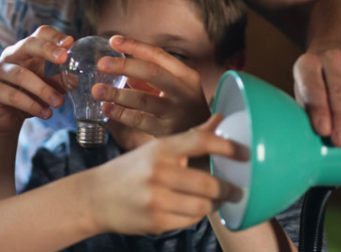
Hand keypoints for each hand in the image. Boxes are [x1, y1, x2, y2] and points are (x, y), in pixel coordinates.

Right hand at [0, 26, 72, 135]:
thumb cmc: (26, 95)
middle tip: (63, 58)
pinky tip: (45, 113)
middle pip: (28, 44)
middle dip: (47, 49)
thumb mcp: (46, 87)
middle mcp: (11, 56)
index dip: (55, 36)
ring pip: (21, 75)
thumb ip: (59, 82)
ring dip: (43, 89)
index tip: (71, 43)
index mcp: (27, 50)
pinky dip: (32, 105)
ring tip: (59, 102)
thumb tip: (75, 80)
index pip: (41, 34)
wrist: (2, 118)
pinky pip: (13, 96)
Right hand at [88, 115, 243, 235]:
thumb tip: (220, 119)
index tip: (245, 153)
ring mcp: (157, 198)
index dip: (227, 147)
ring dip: (213, 204)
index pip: (200, 142)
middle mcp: (159, 171)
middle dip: (228, 188)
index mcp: (160, 148)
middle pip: (209, 183)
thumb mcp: (156, 148)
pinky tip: (191, 208)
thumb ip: (190, 137)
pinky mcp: (157, 221)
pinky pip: (190, 221)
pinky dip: (196, 215)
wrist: (95, 197)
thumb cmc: (130, 169)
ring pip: (203, 206)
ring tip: (215, 200)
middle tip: (236, 188)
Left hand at [92, 35, 210, 148]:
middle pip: (152, 73)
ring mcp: (176, 112)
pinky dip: (121, 113)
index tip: (113, 41)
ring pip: (144, 99)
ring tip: (97, 90)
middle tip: (101, 64)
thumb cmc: (181, 107)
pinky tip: (106, 108)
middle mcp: (184, 91)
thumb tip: (117, 65)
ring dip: (117, 93)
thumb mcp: (173, 87)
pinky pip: (140, 120)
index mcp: (185, 74)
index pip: (158, 55)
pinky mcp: (168, 131)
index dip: (134, 46)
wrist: (206, 140)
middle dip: (125, 66)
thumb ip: (148, 76)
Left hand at [294, 45, 340, 146]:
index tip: (323, 130)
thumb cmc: (314, 84)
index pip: (313, 86)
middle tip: (340, 141)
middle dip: (340, 117)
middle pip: (338, 90)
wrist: (333, 57)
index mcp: (308, 64)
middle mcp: (332, 60)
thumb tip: (314, 139)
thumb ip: (309, 109)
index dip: (318, 108)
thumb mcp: (304, 91)